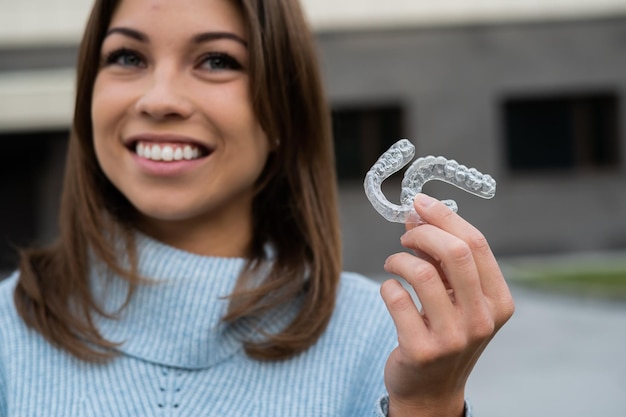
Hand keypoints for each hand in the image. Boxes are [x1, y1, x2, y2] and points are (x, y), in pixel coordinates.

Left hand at [380, 193, 514, 416]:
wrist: (430, 390)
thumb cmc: (444, 333)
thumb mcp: (455, 297)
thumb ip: (442, 258)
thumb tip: (418, 213)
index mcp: (498, 302)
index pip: (476, 244)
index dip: (444, 216)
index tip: (420, 202)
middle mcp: (482, 320)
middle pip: (455, 252)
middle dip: (423, 231)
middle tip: (405, 233)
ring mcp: (453, 338)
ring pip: (421, 273)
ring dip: (399, 259)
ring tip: (393, 263)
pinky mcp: (421, 350)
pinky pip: (396, 298)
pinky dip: (387, 285)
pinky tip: (389, 289)